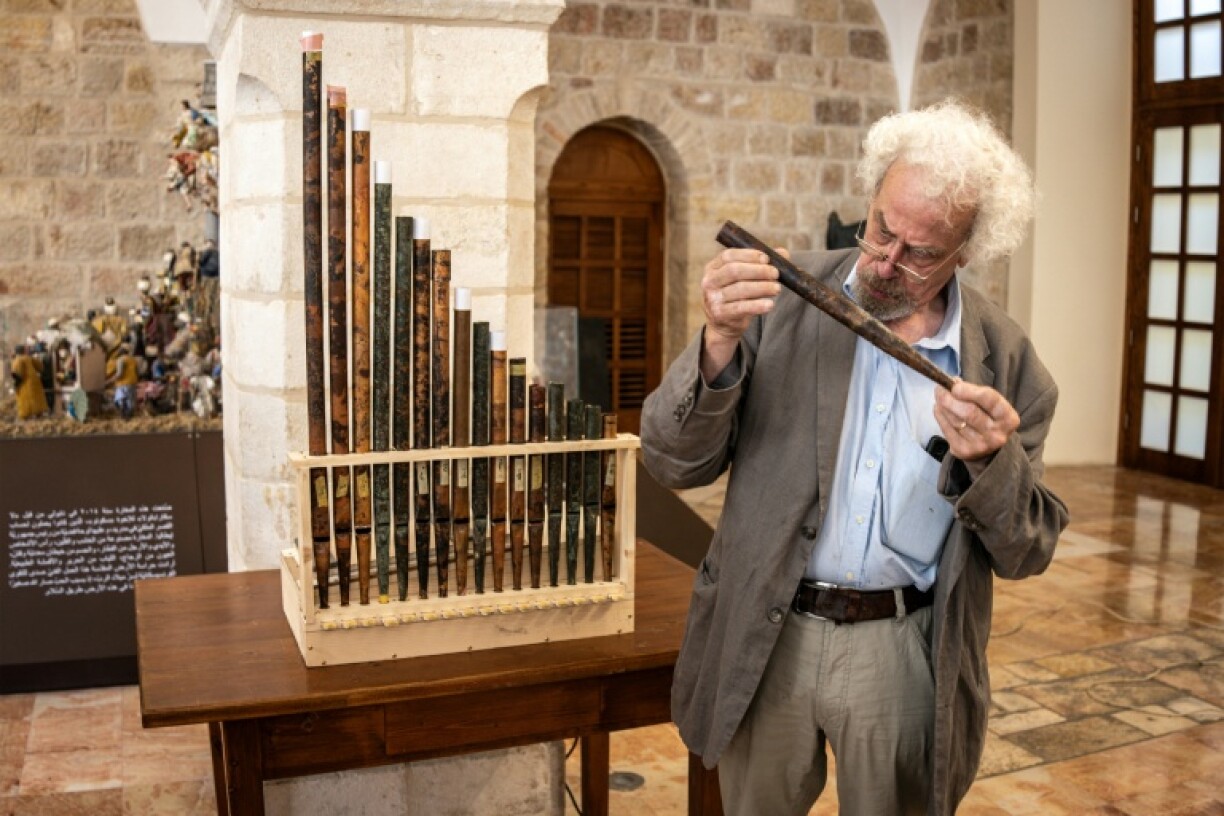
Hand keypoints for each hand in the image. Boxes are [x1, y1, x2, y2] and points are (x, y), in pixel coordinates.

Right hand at [699, 248, 782, 379]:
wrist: (723, 323)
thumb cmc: (737, 295)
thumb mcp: (744, 278)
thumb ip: (761, 264)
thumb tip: (782, 253)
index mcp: (713, 267)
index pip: (728, 256)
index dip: (748, 255)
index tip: (766, 258)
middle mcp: (710, 281)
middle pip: (734, 271)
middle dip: (758, 271)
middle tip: (775, 274)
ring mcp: (713, 299)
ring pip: (740, 289)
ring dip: (762, 287)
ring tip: (777, 289)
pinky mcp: (720, 314)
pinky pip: (741, 308)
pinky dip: (757, 306)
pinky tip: (770, 304)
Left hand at [934, 379, 1018, 469]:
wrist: (988, 450)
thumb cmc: (988, 418)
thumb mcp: (990, 405)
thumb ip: (974, 392)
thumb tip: (953, 383)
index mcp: (1008, 419)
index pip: (990, 399)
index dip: (970, 391)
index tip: (955, 386)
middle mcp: (996, 434)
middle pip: (969, 412)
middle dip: (950, 398)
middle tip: (940, 389)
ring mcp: (980, 445)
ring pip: (956, 421)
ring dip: (943, 406)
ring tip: (939, 397)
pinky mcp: (963, 451)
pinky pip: (947, 430)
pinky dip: (940, 416)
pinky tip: (939, 409)